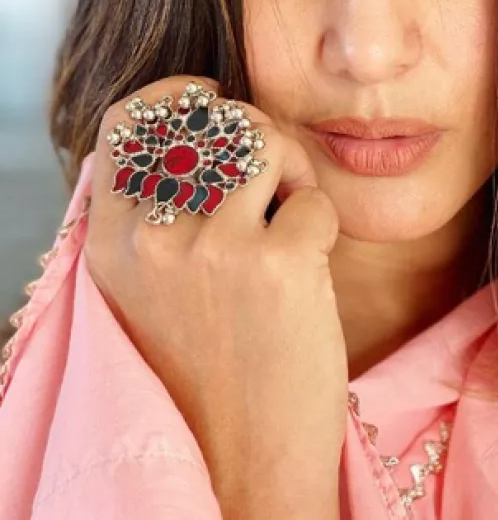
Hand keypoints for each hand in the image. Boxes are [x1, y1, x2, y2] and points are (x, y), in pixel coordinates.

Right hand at [84, 75, 346, 516]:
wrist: (242, 466)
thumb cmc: (204, 375)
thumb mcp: (146, 294)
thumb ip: (154, 218)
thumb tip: (197, 137)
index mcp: (111, 241)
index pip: (128, 124)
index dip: (173, 96)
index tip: (209, 96)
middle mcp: (153, 235)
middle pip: (211, 125)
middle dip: (254, 132)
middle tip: (275, 172)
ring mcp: (213, 245)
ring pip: (266, 145)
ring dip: (294, 170)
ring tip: (293, 214)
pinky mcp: (276, 261)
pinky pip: (314, 200)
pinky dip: (322, 222)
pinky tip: (310, 267)